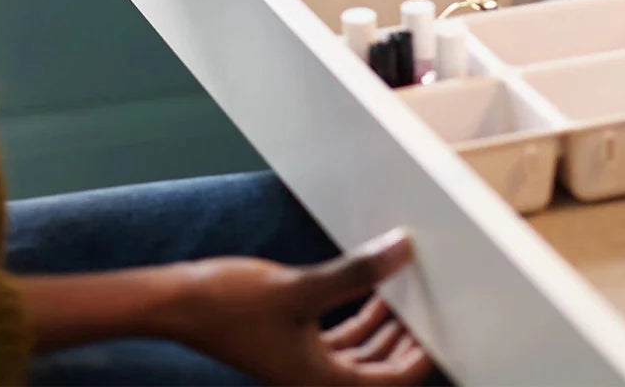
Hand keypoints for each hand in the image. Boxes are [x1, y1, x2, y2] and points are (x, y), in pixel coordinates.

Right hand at [168, 229, 431, 385]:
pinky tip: (370, 288)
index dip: (422, 358)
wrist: (179, 303)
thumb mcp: (302, 287)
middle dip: (407, 341)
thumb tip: (401, 251)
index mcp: (321, 381)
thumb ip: (356, 272)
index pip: (391, 382)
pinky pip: (338, 338)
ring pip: (359, 354)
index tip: (445, 329)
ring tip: (407, 293)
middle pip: (379, 370)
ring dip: (384, 328)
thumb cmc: (230, 304)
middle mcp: (314, 378)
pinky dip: (359, 318)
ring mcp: (302, 361)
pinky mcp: (290, 340)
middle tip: (434, 308)